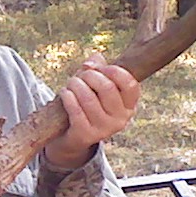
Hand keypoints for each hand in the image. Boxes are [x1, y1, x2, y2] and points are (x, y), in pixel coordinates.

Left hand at [44, 53, 140, 169]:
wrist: (73, 138)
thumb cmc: (88, 106)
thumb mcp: (97, 87)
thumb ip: (98, 70)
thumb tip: (94, 59)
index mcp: (129, 106)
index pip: (130, 85)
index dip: (115, 71)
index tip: (101, 67)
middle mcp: (120, 119)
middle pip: (107, 88)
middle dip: (89, 75)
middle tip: (80, 75)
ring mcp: (104, 129)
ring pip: (88, 98)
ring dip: (75, 84)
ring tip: (71, 83)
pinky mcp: (86, 135)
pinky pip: (75, 110)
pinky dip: (67, 96)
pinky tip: (64, 93)